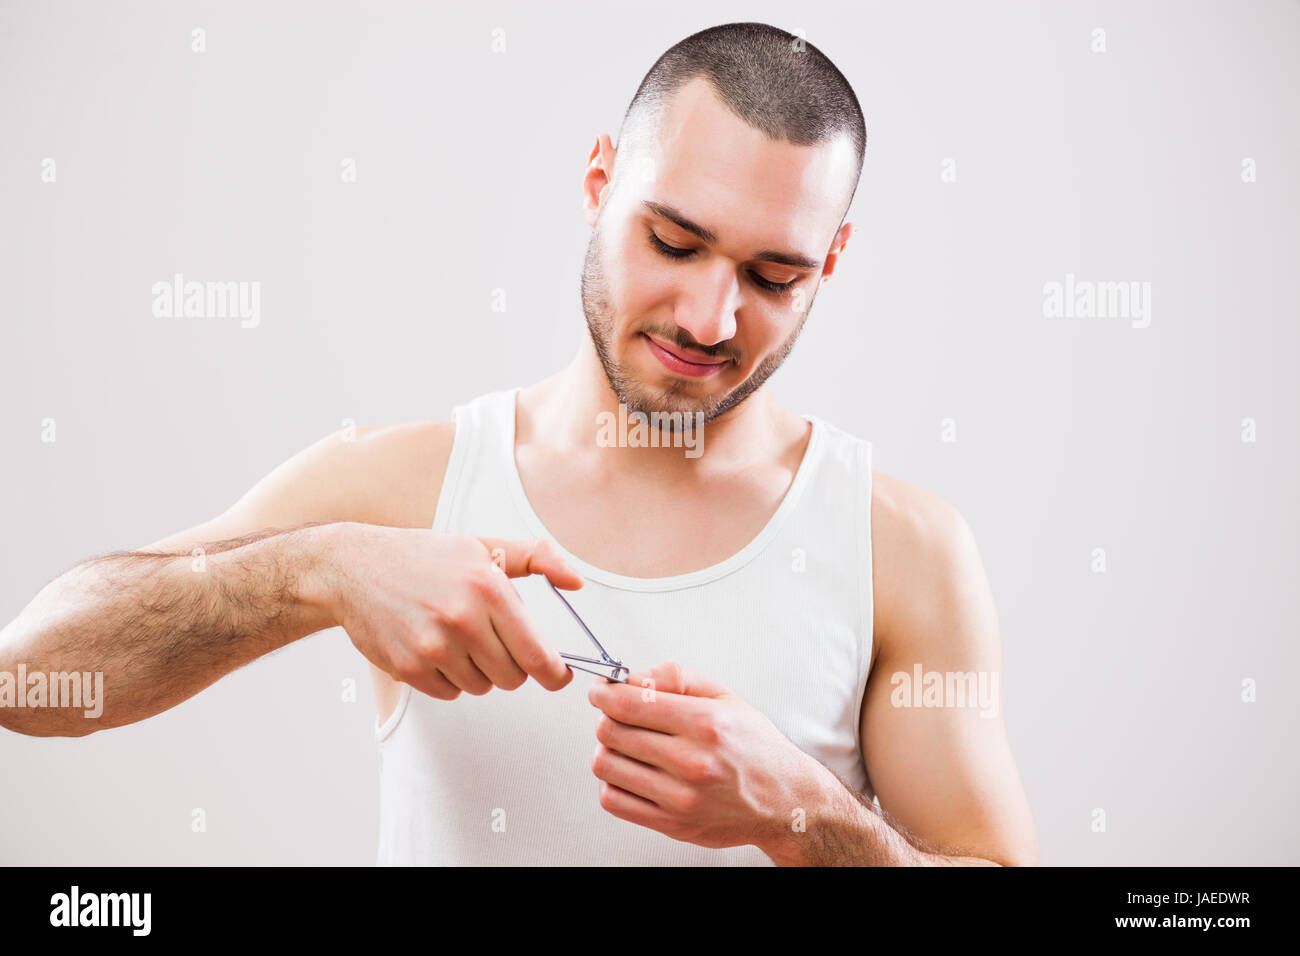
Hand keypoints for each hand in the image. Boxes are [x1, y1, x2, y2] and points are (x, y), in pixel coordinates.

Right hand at [318, 523, 582, 699]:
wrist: (353, 567)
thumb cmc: (425, 556)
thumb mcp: (483, 545)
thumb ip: (538, 559)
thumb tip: (578, 581)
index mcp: (489, 588)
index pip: (538, 656)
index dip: (555, 674)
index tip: (558, 676)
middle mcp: (463, 619)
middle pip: (513, 678)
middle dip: (511, 664)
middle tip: (494, 640)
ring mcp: (433, 646)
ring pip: (482, 687)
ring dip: (478, 670)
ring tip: (457, 636)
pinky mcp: (408, 667)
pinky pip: (450, 693)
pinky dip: (449, 678)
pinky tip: (435, 647)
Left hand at [586, 660, 822, 853]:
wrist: (784, 801)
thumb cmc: (755, 747)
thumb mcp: (724, 697)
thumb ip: (675, 677)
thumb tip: (631, 677)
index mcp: (704, 723)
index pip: (627, 703)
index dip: (603, 693)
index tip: (601, 691)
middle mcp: (691, 762)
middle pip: (610, 731)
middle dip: (605, 717)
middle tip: (616, 714)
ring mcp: (680, 797)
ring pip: (606, 765)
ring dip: (607, 749)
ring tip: (625, 744)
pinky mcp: (672, 824)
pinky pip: (613, 800)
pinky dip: (612, 781)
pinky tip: (630, 771)